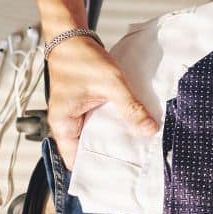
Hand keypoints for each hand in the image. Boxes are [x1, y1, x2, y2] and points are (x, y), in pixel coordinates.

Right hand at [46, 36, 157, 168]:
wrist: (71, 36)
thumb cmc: (81, 58)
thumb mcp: (111, 84)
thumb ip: (130, 107)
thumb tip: (149, 129)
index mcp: (63, 123)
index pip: (76, 160)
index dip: (95, 171)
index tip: (116, 177)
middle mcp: (65, 124)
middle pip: (87, 151)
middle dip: (108, 158)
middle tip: (131, 167)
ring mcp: (74, 116)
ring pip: (94, 138)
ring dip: (111, 142)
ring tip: (132, 152)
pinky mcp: (83, 108)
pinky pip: (97, 125)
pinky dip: (111, 128)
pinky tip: (128, 130)